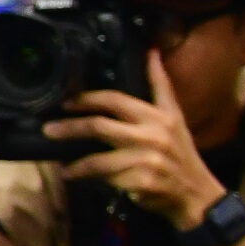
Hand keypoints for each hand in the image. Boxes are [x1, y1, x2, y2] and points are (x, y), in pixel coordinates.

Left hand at [45, 49, 225, 227]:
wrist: (196, 193)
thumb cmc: (180, 152)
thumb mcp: (174, 116)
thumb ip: (160, 85)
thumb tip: (151, 52)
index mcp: (158, 116)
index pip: (116, 100)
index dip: (87, 99)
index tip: (66, 102)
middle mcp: (153, 135)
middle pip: (100, 126)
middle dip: (70, 127)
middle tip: (48, 129)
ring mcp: (147, 160)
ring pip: (98, 160)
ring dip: (75, 163)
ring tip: (60, 164)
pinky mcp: (141, 182)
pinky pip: (105, 179)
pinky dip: (87, 178)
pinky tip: (74, 176)